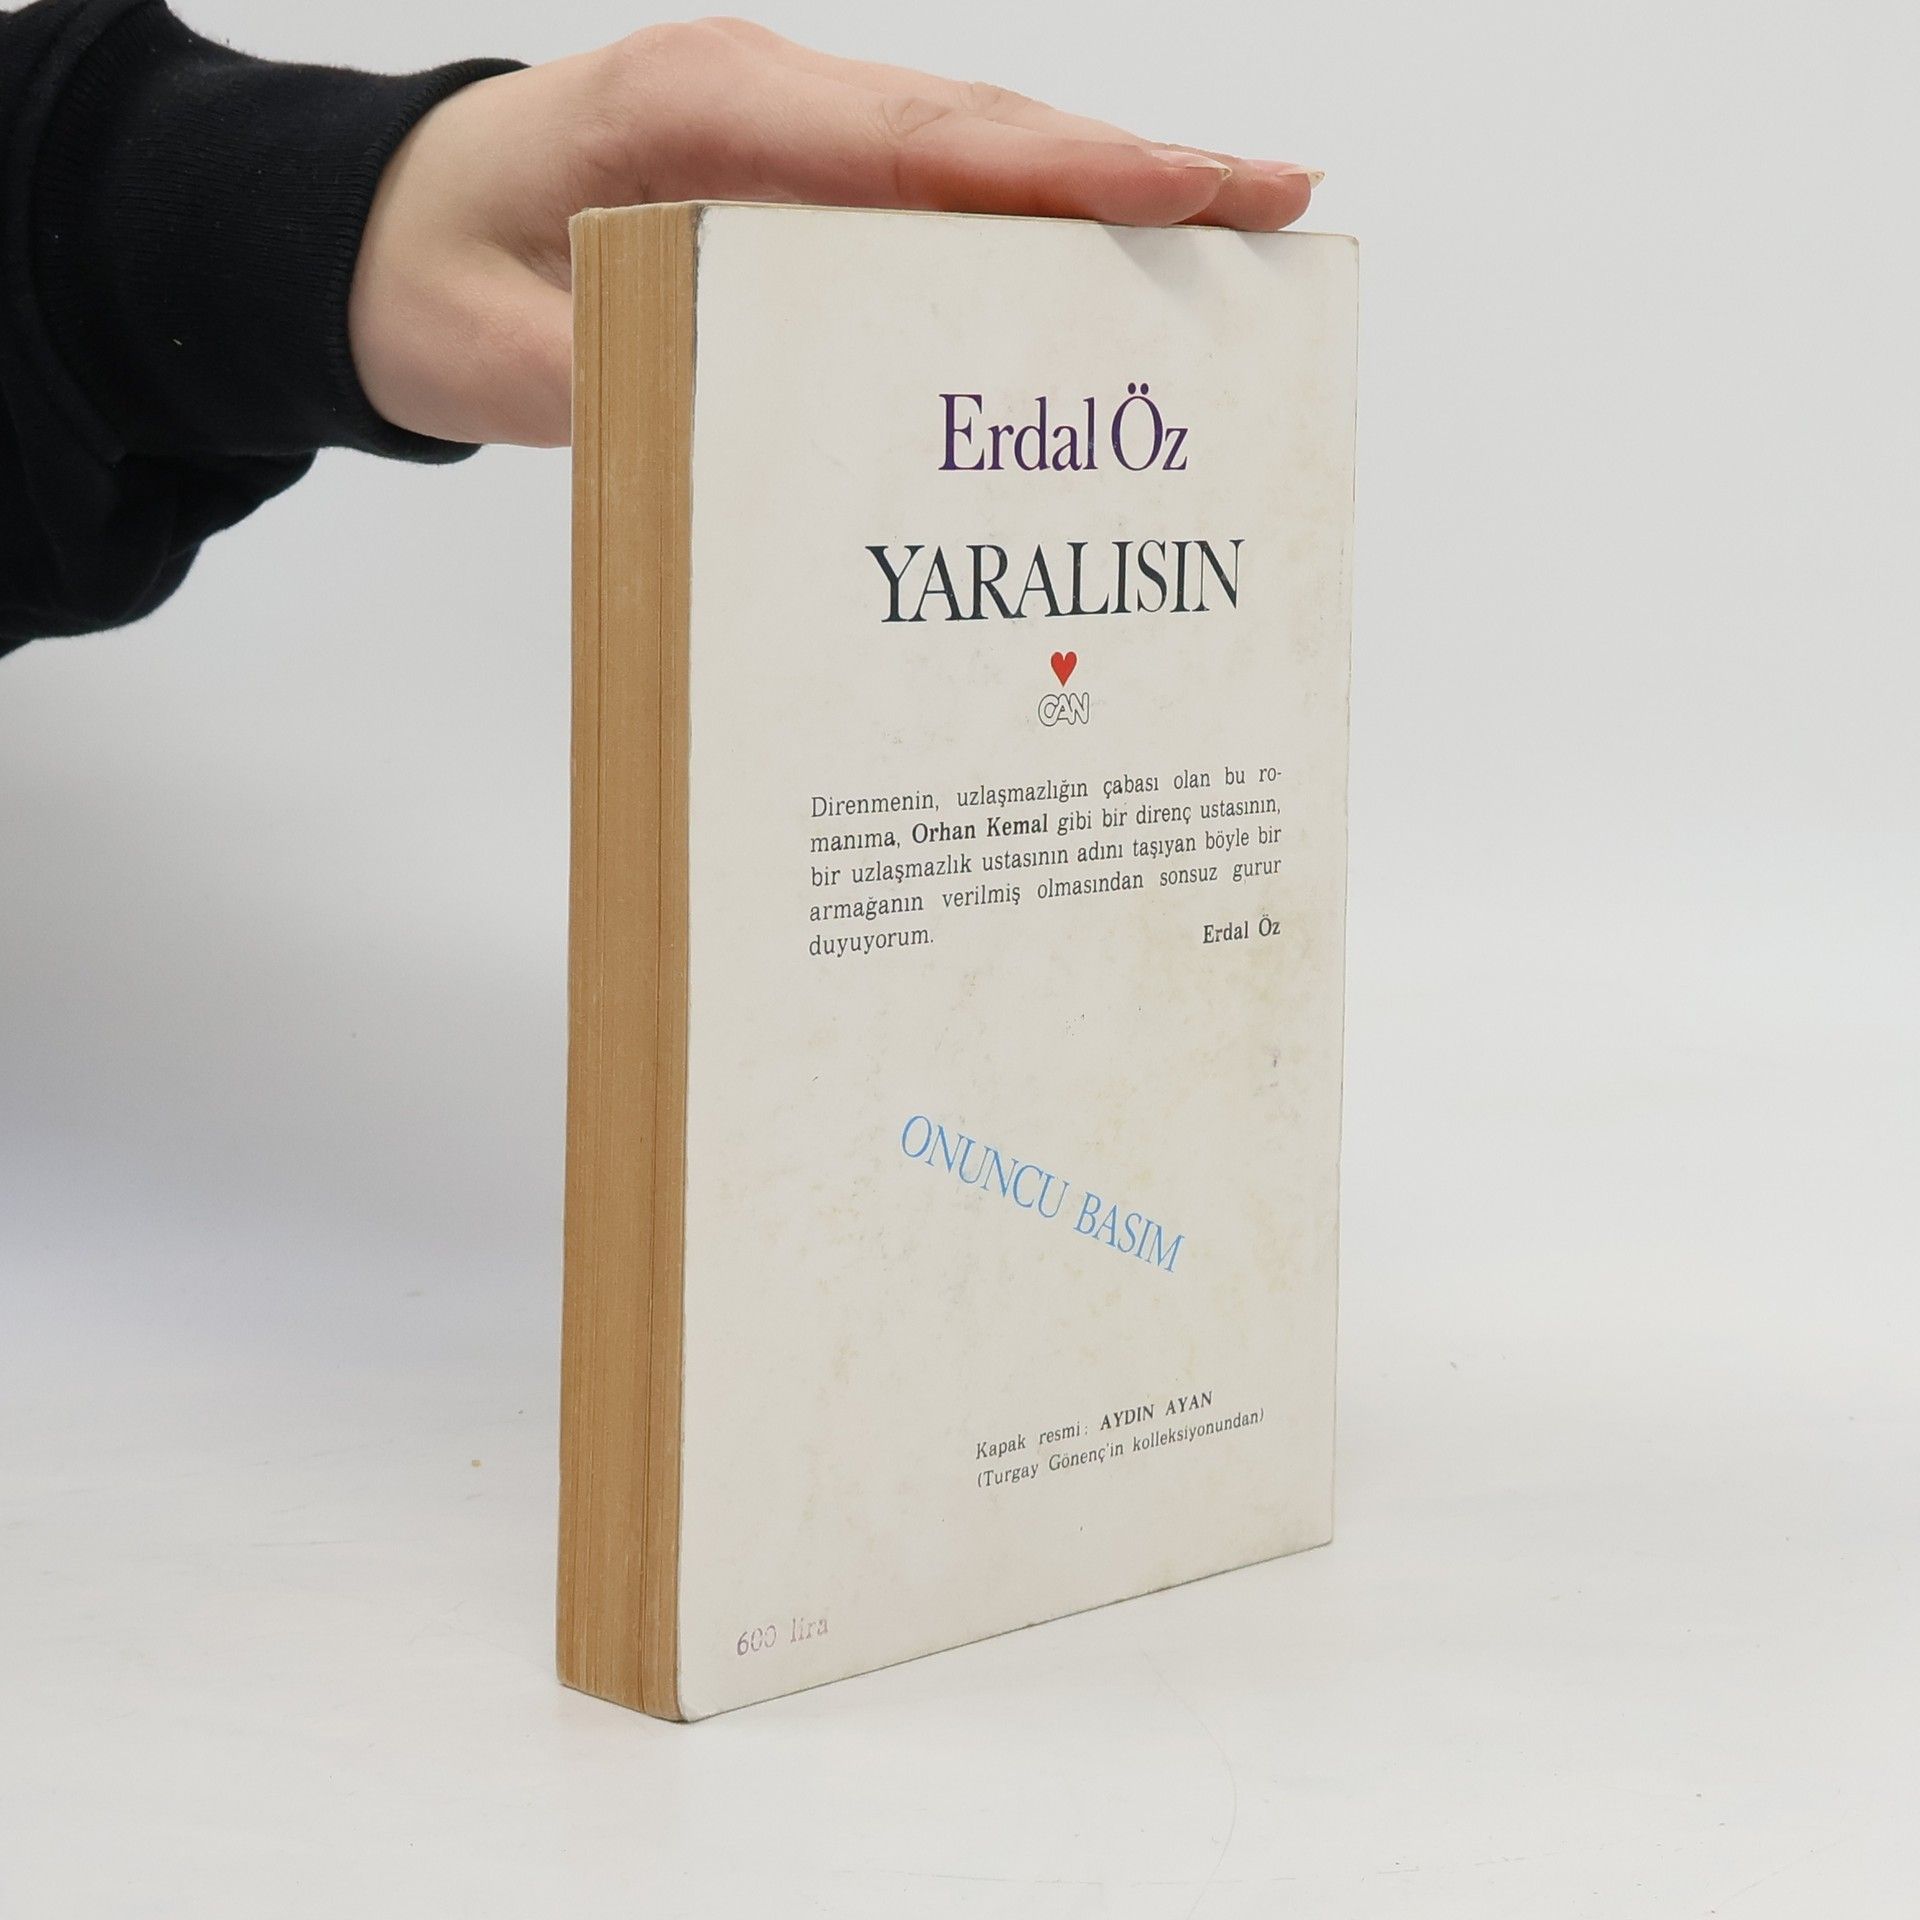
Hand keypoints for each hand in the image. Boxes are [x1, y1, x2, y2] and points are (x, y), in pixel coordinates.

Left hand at [348, 17, 1320, 447]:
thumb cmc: (434, 271)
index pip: (915, 139)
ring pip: (974, 161)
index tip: (1191, 188)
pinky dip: (1028, 231)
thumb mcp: (496, 349)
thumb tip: (759, 430)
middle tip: (1278, 205)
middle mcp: (767, 106)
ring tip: (1235, 234)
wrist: (383, 232)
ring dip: (1105, 197)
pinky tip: (1104, 272)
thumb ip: (626, 382)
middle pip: (981, 134)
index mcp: (700, 113)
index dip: (1063, 168)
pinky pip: (931, 202)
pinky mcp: (797, 189)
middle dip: (1136, 170)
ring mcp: (790, 141)